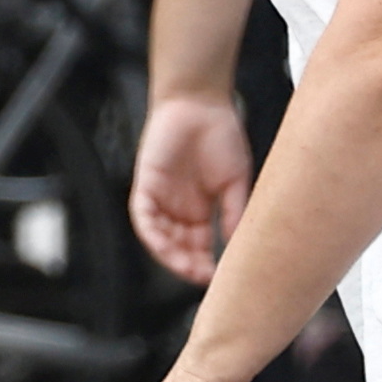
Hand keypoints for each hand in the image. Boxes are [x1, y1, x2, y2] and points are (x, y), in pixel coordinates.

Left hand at [127, 93, 254, 286]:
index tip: (218, 278)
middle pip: (179, 247)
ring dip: (171, 255)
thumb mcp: (235, 182)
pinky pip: (143, 216)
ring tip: (187, 267)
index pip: (200, 247)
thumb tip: (237, 245)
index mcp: (200, 211)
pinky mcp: (146, 185)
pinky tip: (164, 246)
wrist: (201, 104)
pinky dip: (152, 233)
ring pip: (160, 237)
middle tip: (203, 277)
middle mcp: (179, 209)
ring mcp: (161, 198)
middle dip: (189, 265)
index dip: (206, 264)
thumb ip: (234, 213)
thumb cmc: (221, 137)